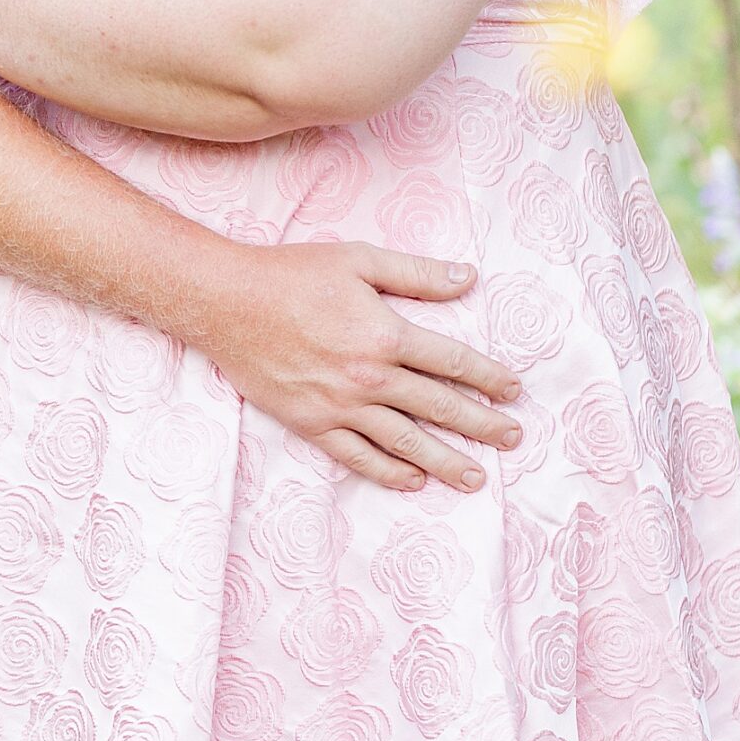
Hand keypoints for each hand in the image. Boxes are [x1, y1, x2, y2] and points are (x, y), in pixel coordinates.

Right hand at [199, 240, 518, 491]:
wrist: (226, 303)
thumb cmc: (291, 274)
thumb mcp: (358, 260)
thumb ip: (416, 273)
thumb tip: (469, 278)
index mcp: (386, 334)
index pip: (453, 363)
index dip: (489, 378)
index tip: (513, 391)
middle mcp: (369, 377)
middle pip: (439, 407)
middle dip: (481, 425)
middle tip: (513, 440)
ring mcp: (340, 406)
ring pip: (406, 442)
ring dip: (446, 461)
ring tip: (476, 477)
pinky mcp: (312, 423)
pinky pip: (358, 456)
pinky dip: (389, 472)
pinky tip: (413, 481)